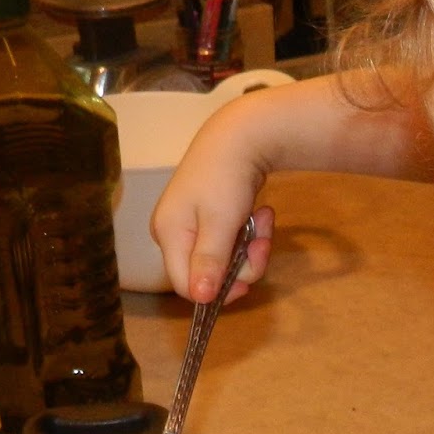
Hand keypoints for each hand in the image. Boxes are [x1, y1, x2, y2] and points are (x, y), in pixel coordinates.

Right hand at [150, 92, 276, 302]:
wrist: (243, 135)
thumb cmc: (226, 177)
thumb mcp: (220, 223)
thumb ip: (209, 261)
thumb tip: (199, 298)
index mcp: (168, 234)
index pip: (185, 286)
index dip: (216, 292)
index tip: (246, 284)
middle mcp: (175, 234)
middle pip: (208, 275)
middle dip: (242, 264)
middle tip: (263, 242)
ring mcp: (193, 227)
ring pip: (226, 260)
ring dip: (252, 247)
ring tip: (265, 220)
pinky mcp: (211, 220)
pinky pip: (232, 243)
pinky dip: (250, 234)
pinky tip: (261, 215)